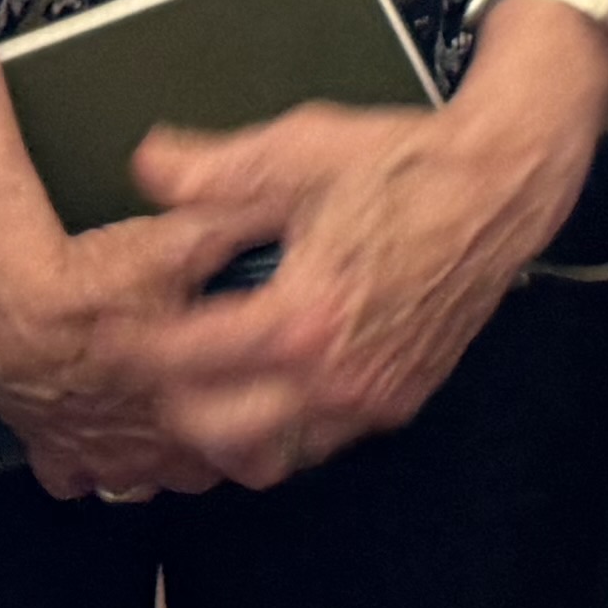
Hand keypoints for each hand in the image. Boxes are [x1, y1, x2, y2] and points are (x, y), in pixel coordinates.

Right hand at [0, 194, 274, 503]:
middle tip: (218, 401)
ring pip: (142, 484)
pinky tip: (95, 432)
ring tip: (159, 418)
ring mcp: (100, 460)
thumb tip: (276, 213)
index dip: (271, 432)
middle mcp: (152, 452)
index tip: (274, 406)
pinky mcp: (51, 454)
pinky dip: (86, 462)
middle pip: (199, 474)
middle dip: (213, 444)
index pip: (256, 458)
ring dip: (154, 456)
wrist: (11, 307)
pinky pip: (75, 480)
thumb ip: (231, 233)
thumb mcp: (177, 245)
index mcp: (196, 411)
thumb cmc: (97, 284)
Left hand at [125, 22, 607, 482]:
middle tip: (152, 371)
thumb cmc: (402, 165)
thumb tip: (149, 167)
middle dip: (176, 410)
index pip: (191, 364)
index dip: (139, 353)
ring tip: (202, 385)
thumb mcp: (298, 151)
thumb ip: (215, 169)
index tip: (110, 339)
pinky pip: (321, 441)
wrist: (496, 186)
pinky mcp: (397, 402)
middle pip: (221, 439)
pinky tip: (267, 380)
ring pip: (273, 456)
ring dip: (230, 431)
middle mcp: (336, 377)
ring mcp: (370, 399)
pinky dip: (282, 425)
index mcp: (301, 318)